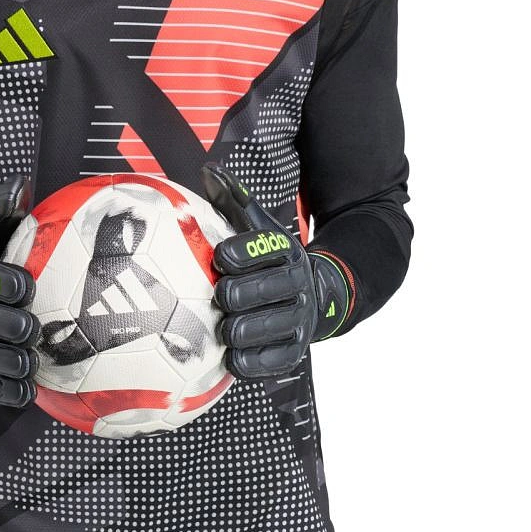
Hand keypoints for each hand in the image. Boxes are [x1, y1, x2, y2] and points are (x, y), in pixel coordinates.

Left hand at [201, 164, 350, 378]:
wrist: (321, 294)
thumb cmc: (272, 259)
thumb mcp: (260, 226)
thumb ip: (235, 199)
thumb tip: (208, 170)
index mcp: (284, 251)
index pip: (254, 249)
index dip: (231, 254)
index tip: (219, 257)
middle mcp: (294, 284)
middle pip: (249, 291)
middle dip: (226, 294)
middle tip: (217, 294)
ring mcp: (296, 319)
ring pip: (253, 329)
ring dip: (230, 328)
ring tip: (221, 324)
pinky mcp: (295, 351)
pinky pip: (263, 362)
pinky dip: (242, 359)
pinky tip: (231, 352)